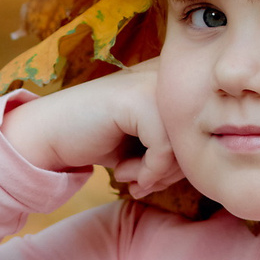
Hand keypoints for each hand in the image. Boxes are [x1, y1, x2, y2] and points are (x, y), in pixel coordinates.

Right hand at [0, 67, 188, 201]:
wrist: (49, 134)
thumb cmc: (99, 139)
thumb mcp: (147, 143)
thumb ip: (179, 146)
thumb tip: (211, 167)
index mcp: (173, 81)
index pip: (204, 128)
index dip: (184, 163)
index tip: (154, 181)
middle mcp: (167, 75)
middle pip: (199, 136)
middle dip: (172, 173)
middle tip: (142, 184)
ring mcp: (153, 83)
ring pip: (185, 145)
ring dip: (157, 174)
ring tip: (130, 177)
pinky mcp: (139, 99)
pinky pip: (164, 149)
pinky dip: (146, 171)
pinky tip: (120, 172)